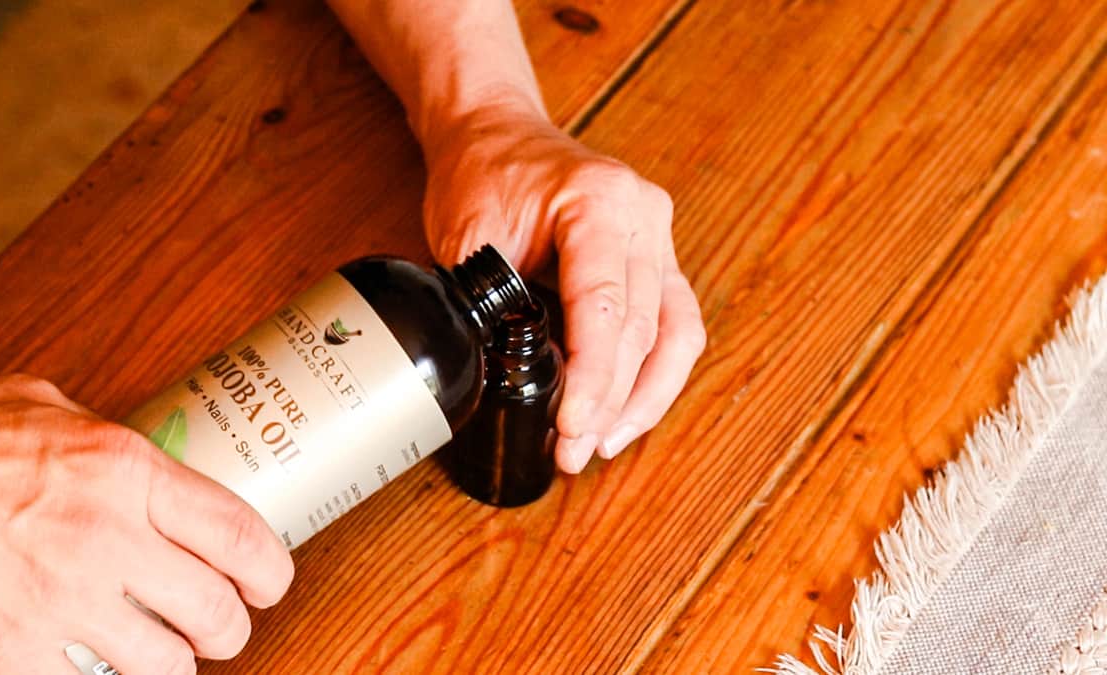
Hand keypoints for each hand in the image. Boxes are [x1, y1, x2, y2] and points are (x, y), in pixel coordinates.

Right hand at [0, 374, 293, 673]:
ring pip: (168, 665)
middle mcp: (109, 537)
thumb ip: (113, 441)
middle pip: (218, 611)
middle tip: (219, 624)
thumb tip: (154, 462)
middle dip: (231, 627)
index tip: (269, 582)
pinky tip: (98, 662)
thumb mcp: (48, 409)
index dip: (271, 571)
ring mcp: (65, 601)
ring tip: (160, 647)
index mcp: (127, 470)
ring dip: (173, 661)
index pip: (240, 534)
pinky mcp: (19, 652)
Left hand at [421, 97, 706, 472]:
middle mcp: (643, 215)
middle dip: (611, 401)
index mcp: (598, 201)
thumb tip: (498, 374)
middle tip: (574, 451)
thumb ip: (486, 297)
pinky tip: (628, 413)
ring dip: (645, 400)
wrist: (498, 133)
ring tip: (604, 445)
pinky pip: (675, 327)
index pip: (606, 306)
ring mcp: (659, 237)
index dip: (593, 376)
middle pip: (643, 329)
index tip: (573, 425)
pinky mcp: (659, 260)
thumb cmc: (483, 172)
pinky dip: (656, 376)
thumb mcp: (468, 232)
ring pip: (675, 335)